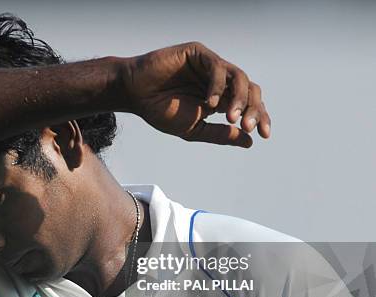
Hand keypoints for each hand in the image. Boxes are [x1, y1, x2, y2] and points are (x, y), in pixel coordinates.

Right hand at [122, 42, 270, 147]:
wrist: (135, 95)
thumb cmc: (161, 110)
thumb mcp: (194, 129)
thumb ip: (220, 134)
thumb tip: (248, 141)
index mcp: (221, 98)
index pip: (249, 105)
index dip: (259, 117)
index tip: (262, 135)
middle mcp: (220, 80)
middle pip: (250, 90)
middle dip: (253, 109)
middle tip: (247, 125)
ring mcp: (210, 66)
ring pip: (239, 77)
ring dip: (239, 98)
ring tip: (231, 116)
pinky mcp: (199, 54)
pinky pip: (217, 67)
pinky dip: (218, 86)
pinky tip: (210, 103)